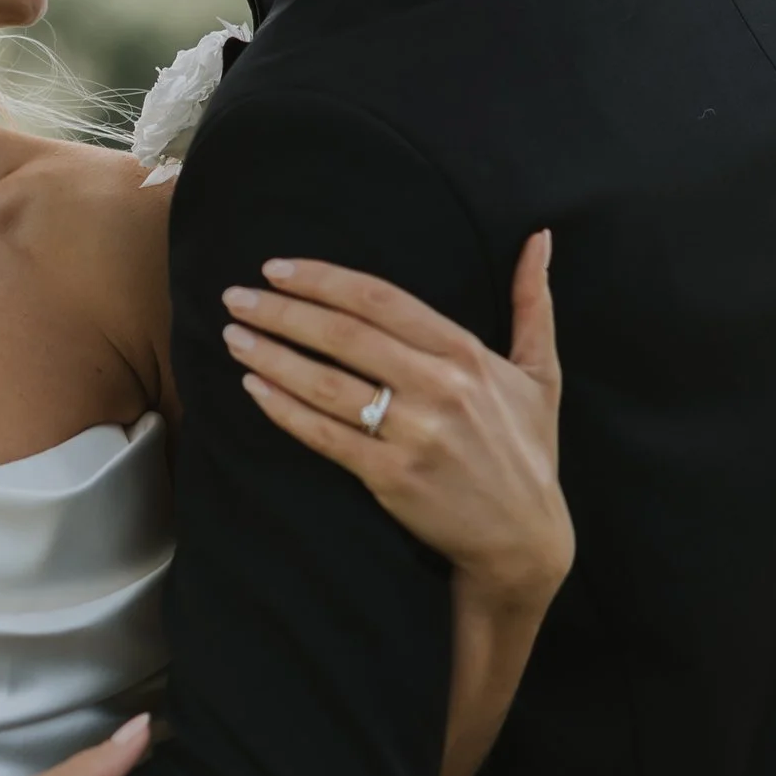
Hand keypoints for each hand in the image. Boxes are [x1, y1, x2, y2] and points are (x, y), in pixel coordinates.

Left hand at [222, 231, 574, 609]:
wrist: (524, 538)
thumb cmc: (528, 449)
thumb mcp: (542, 372)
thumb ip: (533, 302)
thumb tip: (538, 237)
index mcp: (466, 353)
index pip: (380, 299)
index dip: (322, 279)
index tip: (276, 269)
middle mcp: (440, 387)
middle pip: (343, 334)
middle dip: (281, 310)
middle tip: (236, 297)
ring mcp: (414, 434)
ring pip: (326, 383)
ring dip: (271, 355)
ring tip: (234, 337)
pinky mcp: (391, 477)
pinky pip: (324, 435)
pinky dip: (283, 409)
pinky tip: (253, 388)